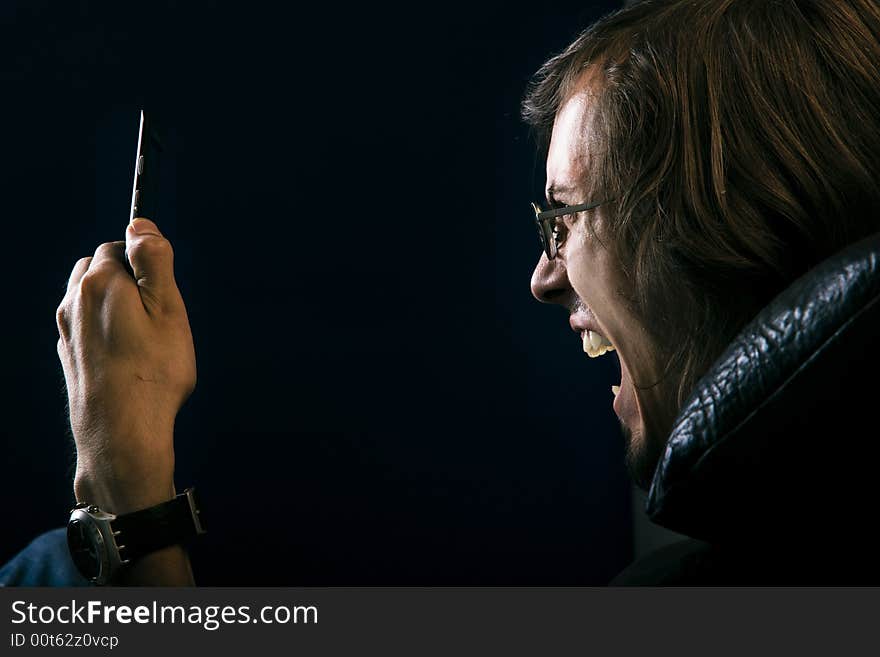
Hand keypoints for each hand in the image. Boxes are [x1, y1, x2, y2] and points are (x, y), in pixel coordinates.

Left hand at [56, 218, 195, 515]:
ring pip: (88, 296)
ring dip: (112, 303)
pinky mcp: (67, 355)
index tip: (165, 291)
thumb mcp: (169, 309)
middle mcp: (74, 300)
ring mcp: (66, 329)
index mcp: (100, 281)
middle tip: (159, 313)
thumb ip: (154, 261)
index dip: (147, 262)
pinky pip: (85, 325)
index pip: (120, 245)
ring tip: (143, 337)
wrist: (122, 432)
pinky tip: (127, 357)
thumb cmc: (153, 372)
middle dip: (126, 278)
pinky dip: (104, 329)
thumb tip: (140, 222)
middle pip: (99, 267)